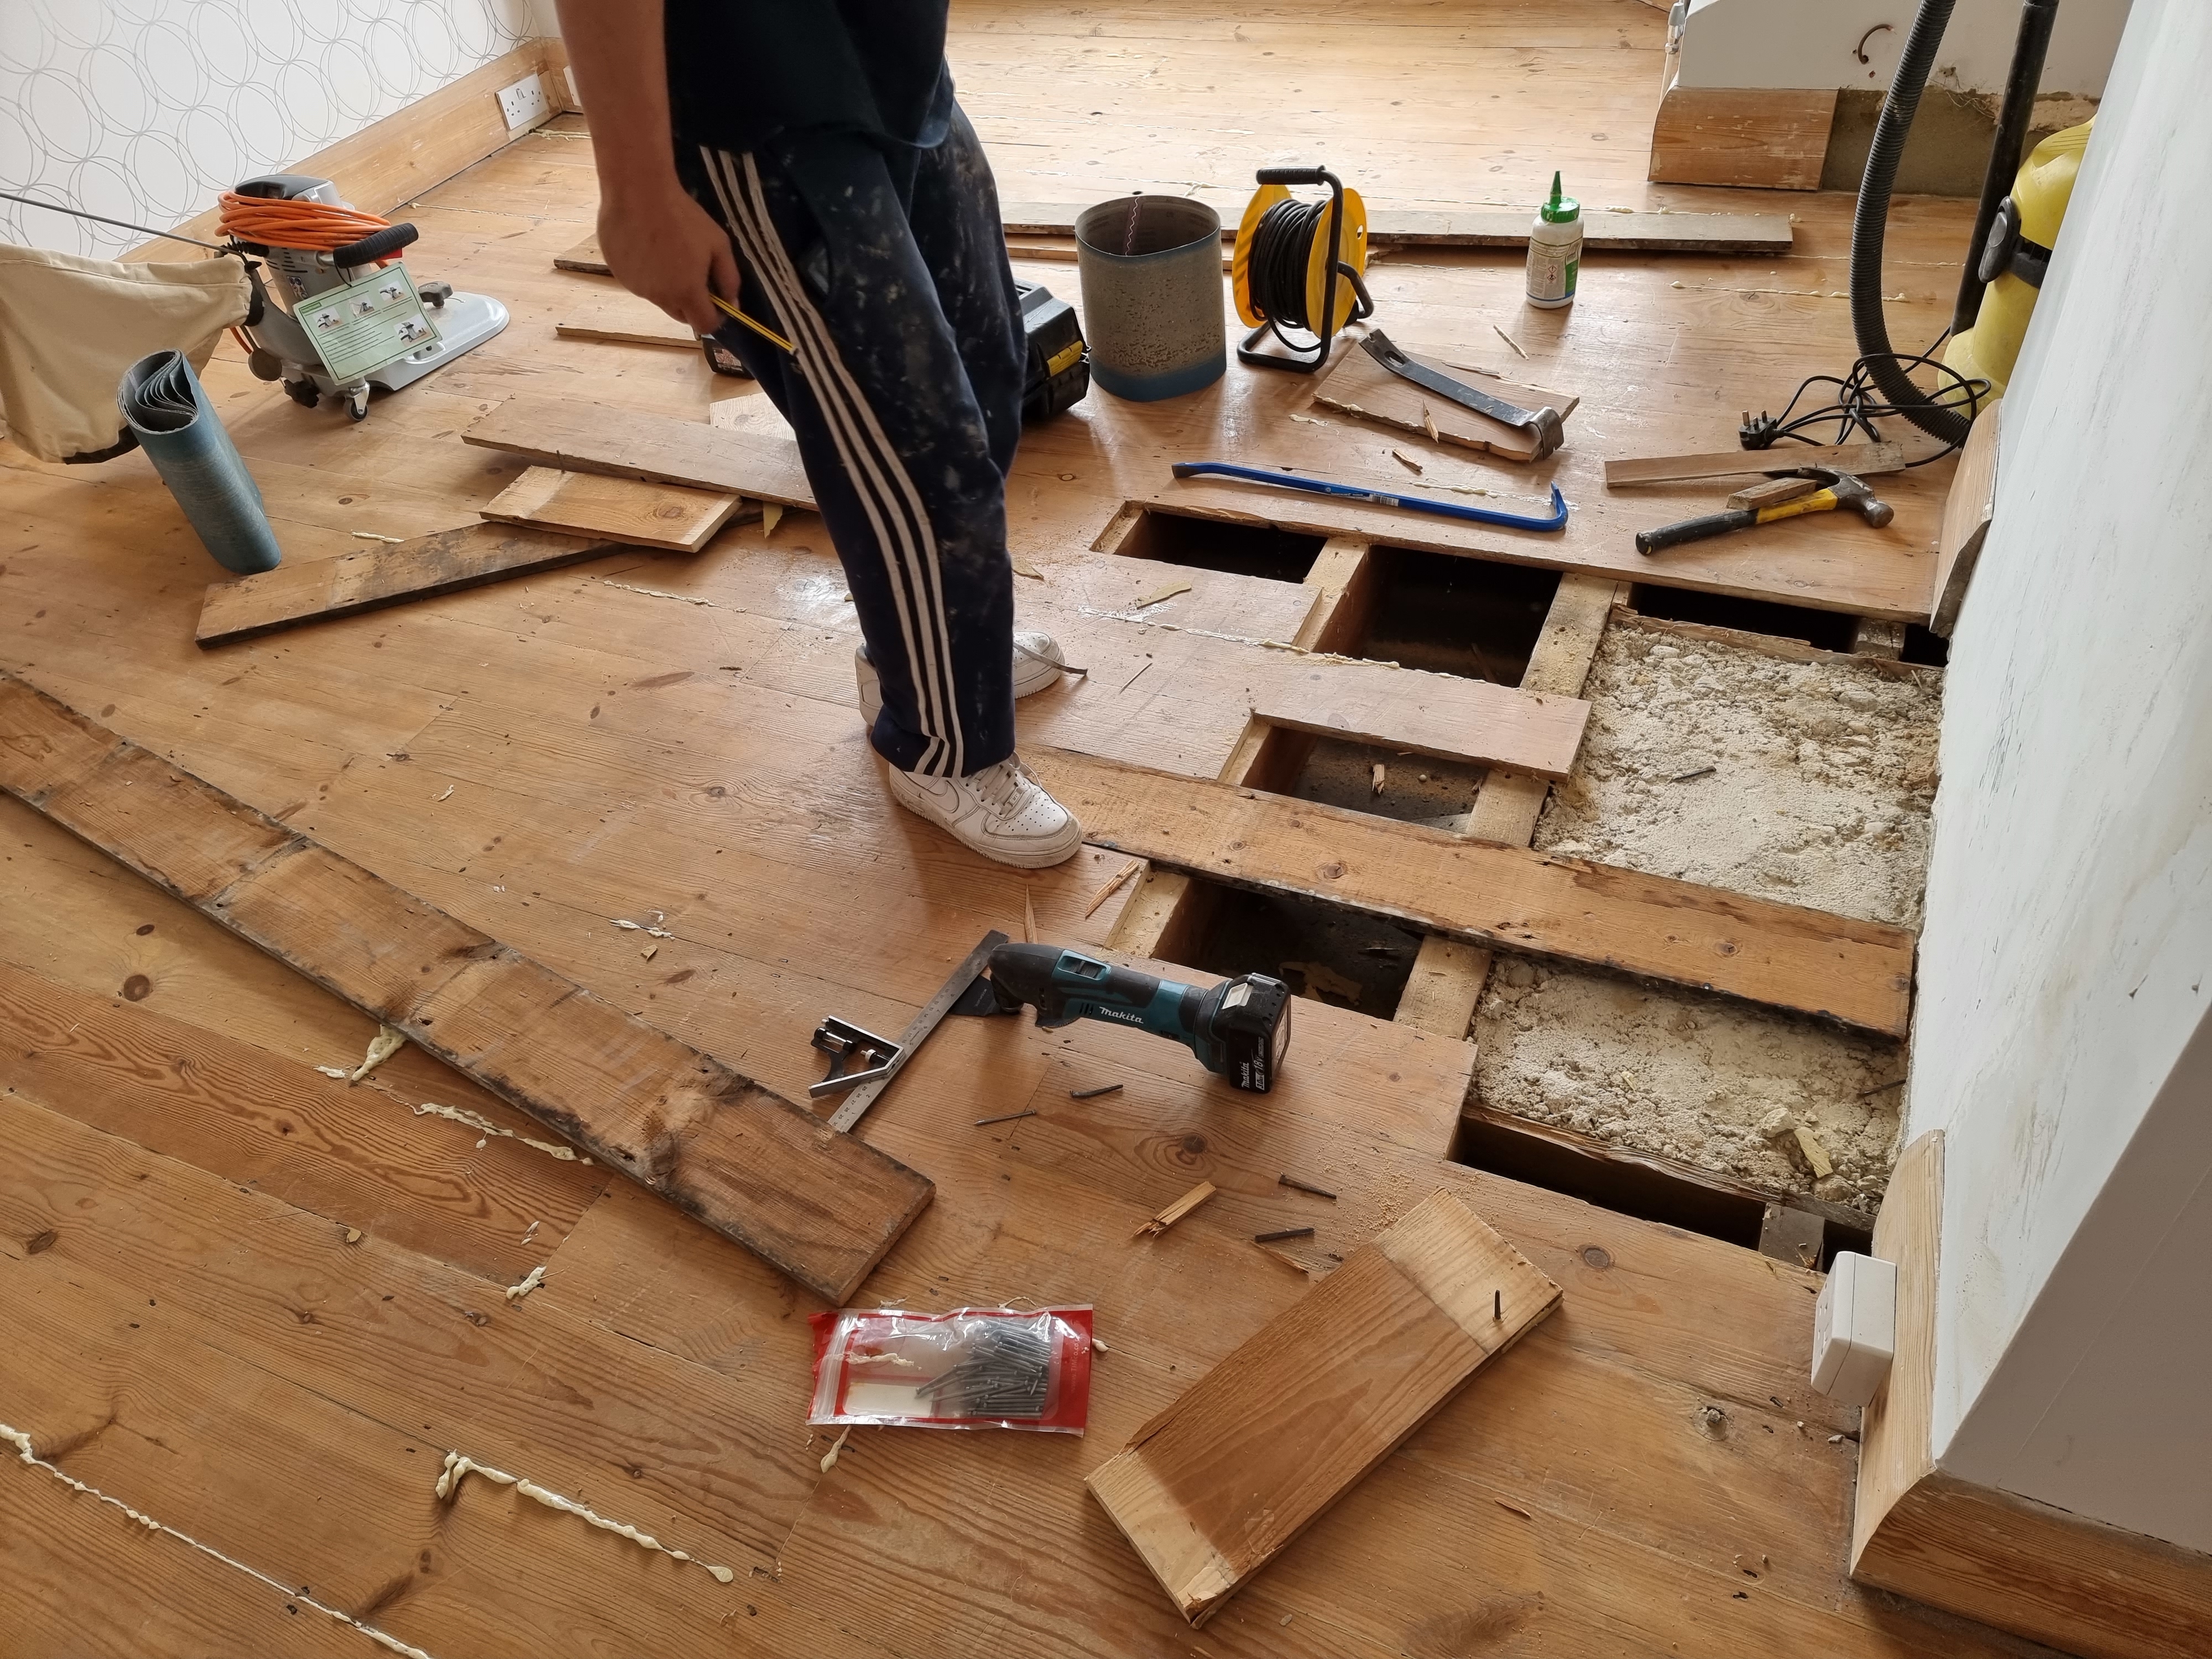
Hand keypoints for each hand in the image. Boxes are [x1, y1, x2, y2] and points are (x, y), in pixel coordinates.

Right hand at [595, 179, 737, 335]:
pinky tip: (646, 246)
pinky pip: (638, 282)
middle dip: (692, 303)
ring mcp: (636, 287)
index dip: (715, 317)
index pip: (704, 325)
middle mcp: (659, 297)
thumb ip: (729, 279)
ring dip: (667, 286)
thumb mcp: (718, 244)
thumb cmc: (682, 215)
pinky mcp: (617, 274)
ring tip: (667, 252)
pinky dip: (646, 273)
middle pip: (681, 315)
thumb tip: (733, 305)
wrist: (637, 191)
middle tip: (694, 274)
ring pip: (659, 298)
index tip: (717, 301)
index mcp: (687, 293)